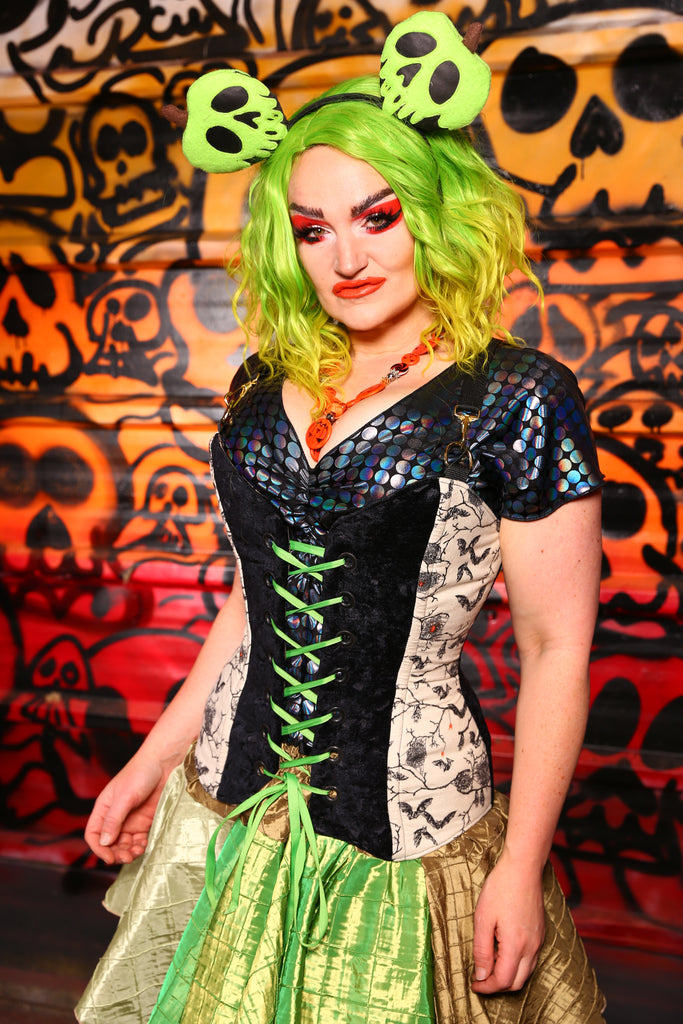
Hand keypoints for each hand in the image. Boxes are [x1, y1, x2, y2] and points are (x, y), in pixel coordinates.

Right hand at [84, 757, 169, 864]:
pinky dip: (140, 845)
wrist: (164, 764)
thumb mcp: (124, 797)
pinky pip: (138, 840)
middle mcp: (115, 817)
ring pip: (124, 844)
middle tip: (127, 857)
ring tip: (138, 851)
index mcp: (104, 809)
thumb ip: (114, 820)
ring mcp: (130, 820)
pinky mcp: (145, 821)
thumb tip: (104, 842)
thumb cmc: (141, 773)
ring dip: (129, 851)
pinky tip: (145, 845)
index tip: (109, 858)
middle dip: (116, 853)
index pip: (93, 834)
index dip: (98, 848)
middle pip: (109, 843)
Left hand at [471, 849, 545, 993]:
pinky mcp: (540, 932)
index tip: (474, 983)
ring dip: (509, 976)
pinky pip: (531, 959)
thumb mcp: (483, 918)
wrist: (523, 867)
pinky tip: (503, 952)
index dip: (487, 987)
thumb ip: (482, 950)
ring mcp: (538, 940)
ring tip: (490, 965)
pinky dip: (517, 964)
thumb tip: (481, 975)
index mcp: (516, 945)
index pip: (503, 981)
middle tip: (480, 978)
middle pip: (517, 982)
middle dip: (498, 986)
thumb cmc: (501, 888)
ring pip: (526, 972)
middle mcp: (531, 947)